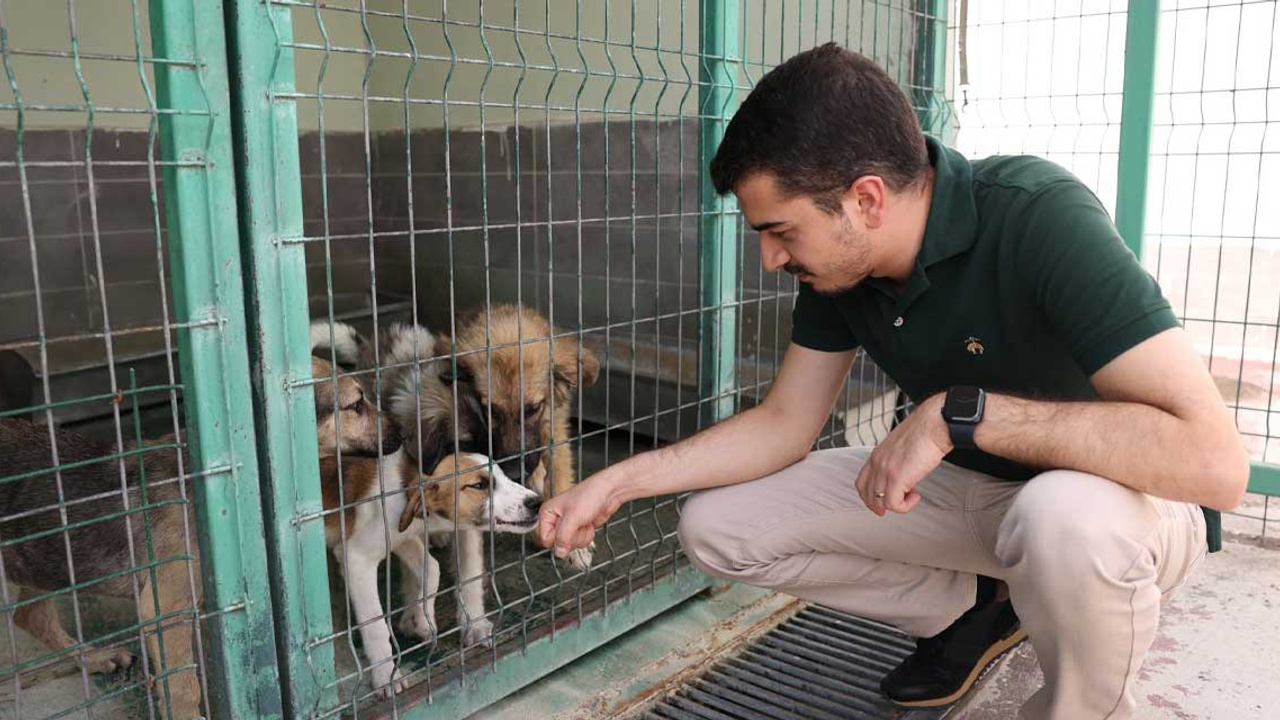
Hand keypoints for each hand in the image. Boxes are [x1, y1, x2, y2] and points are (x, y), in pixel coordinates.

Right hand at [538, 475, 620, 557]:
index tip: (568, 530)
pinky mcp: (579, 529)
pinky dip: (587, 536)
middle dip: (573, 537)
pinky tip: (589, 524)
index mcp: (548, 513)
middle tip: (578, 524)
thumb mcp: (574, 517)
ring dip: (581, 536)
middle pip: (559, 543)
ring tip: (584, 522)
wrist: (608, 492)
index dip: (558, 538)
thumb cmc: (590, 495)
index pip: (546, 538)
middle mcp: (556, 519)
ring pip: (570, 545)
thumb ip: (564, 536)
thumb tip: (559, 552)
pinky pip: (579, 542)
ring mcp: (568, 525)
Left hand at [855, 394, 951, 515]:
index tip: (879, 503)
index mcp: (877, 454)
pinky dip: (905, 506)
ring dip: (897, 504)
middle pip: (867, 494)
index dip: (868, 496)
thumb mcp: (901, 447)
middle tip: (896, 506)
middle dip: (880, 506)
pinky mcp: (897, 478)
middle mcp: (877, 462)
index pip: (862, 482)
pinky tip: (916, 496)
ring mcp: (885, 470)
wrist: (933, 424)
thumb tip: (903, 476)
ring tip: (912, 496)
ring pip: (879, 501)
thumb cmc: (924, 431)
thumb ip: (896, 461)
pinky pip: (893, 504)